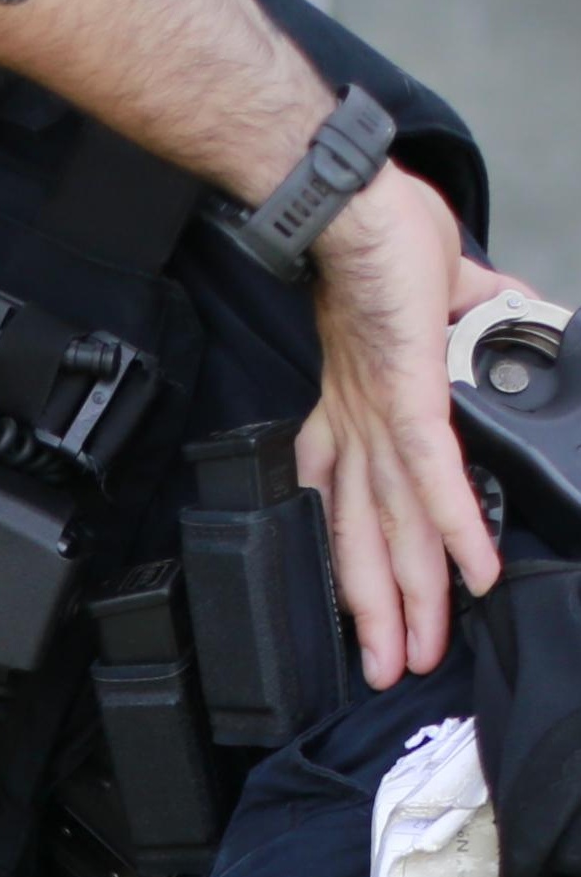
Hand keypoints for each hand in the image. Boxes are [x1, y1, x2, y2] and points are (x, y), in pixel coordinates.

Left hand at [301, 162, 511, 686]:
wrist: (357, 202)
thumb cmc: (391, 241)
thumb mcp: (444, 300)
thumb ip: (481, 325)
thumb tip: (522, 329)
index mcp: (354, 419)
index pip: (357, 513)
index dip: (368, 572)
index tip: (380, 620)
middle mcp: (356, 433)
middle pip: (370, 543)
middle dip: (386, 614)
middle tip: (396, 673)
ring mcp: (376, 421)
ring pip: (394, 530)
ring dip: (411, 597)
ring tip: (418, 655)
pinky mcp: (404, 400)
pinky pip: (430, 478)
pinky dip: (452, 525)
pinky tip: (469, 571)